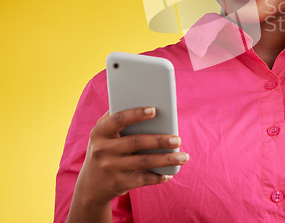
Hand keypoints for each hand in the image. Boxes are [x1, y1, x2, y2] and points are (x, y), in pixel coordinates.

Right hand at [71, 107, 188, 208]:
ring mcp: (110, 168)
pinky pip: (142, 179)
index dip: (136, 114)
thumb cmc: (106, 150)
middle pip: (136, 142)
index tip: (154, 110)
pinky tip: (169, 174)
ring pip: (144, 162)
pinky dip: (158, 177)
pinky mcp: (117, 184)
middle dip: (160, 140)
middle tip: (178, 139)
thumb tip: (150, 107)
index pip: (118, 119)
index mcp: (100, 132)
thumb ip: (119, 119)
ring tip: (184, 156)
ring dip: (167, 159)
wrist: (90, 186)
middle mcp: (103, 150)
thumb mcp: (104, 135)